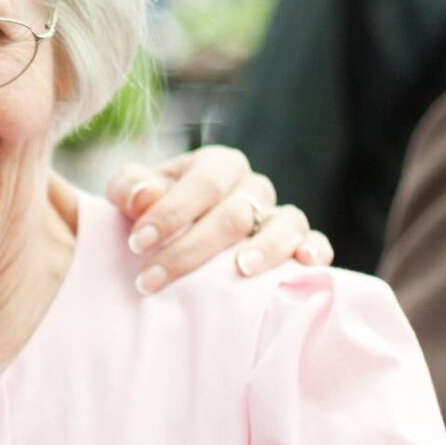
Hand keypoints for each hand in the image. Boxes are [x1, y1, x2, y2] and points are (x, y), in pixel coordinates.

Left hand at [105, 145, 332, 293]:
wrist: (176, 236)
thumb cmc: (154, 212)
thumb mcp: (132, 195)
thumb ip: (129, 188)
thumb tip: (145, 196)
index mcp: (217, 165)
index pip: (202, 183)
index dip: (170, 214)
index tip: (136, 243)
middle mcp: (252, 186)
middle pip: (234, 213)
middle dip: (191, 249)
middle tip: (151, 279)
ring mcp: (278, 213)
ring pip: (285, 224)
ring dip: (265, 248)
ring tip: (240, 271)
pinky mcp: (298, 239)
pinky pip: (316, 240)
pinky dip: (315, 250)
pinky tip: (305, 264)